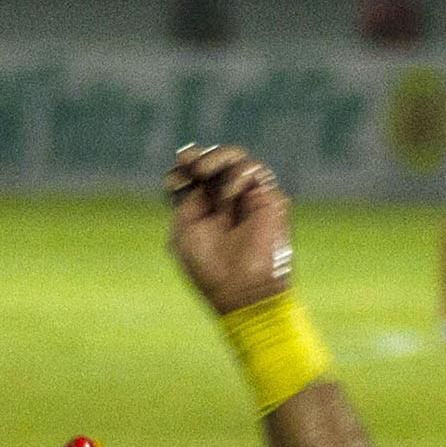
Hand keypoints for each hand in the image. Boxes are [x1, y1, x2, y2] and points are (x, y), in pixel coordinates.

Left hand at [166, 143, 295, 314]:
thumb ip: (188, 198)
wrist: (241, 289)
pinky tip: (230, 196)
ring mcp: (250, 200)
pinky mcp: (270, 201)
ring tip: (204, 170)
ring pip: (239, 161)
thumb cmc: (208, 267)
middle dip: (201, 157)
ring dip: (219, 157)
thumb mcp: (184, 230)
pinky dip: (239, 177)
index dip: (186, 167)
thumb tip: (197, 174)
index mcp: (205, 210)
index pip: (196, 177)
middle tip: (190, 161)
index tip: (175, 173)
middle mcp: (228, 203)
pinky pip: (258, 174)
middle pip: (217, 163)